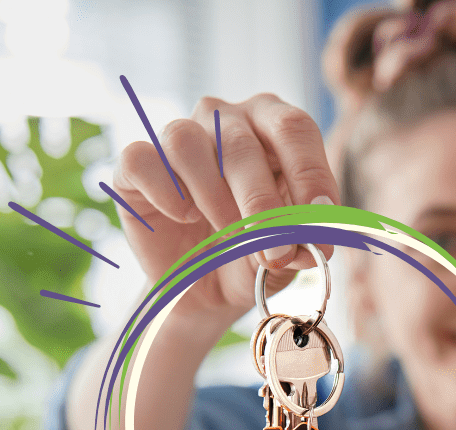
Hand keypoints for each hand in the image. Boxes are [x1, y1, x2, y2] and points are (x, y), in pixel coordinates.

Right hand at [110, 93, 338, 321]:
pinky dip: (165, 193)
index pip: (294, 128)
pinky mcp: (136, 164)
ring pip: (187, 144)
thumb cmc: (252, 252)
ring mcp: (177, 135)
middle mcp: (224, 118)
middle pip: (242, 143)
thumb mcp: (287, 252)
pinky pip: (142, 160)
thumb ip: (301, 240)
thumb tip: (307, 244)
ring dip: (213, 198)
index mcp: (271, 124)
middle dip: (262, 204)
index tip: (319, 222)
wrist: (204, 285)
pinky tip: (183, 217)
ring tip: (228, 237)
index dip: (310, 174)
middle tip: (275, 250)